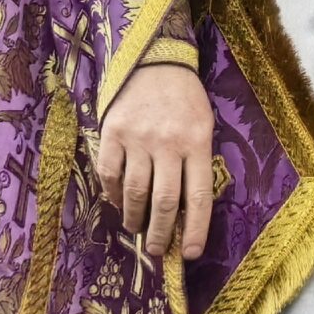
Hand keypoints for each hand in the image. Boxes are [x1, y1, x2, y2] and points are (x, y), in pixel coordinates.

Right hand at [98, 63, 215, 262]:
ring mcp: (138, 138)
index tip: (192, 254)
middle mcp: (168, 143)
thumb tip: (186, 210)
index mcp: (197, 142)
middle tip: (158, 251)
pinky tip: (117, 202)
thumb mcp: (204, 126)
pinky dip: (112, 194)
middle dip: (161, 234)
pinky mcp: (112, 131)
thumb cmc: (184, 98)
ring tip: (136, 229)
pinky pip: (110, 173)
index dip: (196, 230)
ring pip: (134, 192)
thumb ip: (196, 163)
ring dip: (134, 218)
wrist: (154, 58)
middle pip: (164, 202)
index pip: (199, 197)